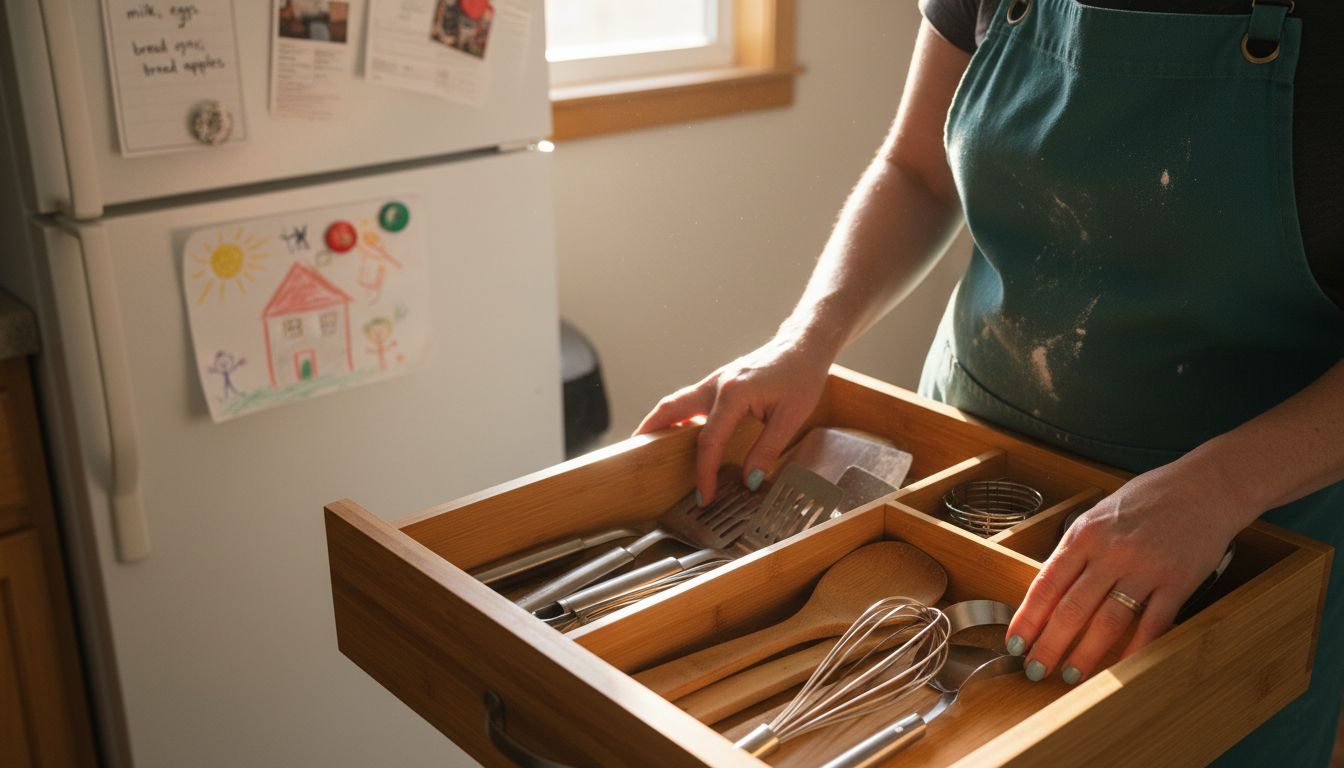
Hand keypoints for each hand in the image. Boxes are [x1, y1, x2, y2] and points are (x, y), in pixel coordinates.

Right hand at [634, 335, 833, 504]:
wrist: (803, 346)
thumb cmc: (800, 376)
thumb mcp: (790, 418)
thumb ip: (767, 450)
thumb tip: (750, 480)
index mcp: (733, 393)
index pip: (709, 440)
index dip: (704, 472)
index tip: (704, 496)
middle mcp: (715, 385)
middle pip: (671, 410)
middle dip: (650, 434)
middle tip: (634, 457)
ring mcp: (713, 381)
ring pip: (675, 403)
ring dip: (658, 424)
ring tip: (645, 447)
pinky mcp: (717, 383)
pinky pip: (688, 401)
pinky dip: (675, 417)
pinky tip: (676, 434)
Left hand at [1004, 457, 1250, 684]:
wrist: (1205, 487)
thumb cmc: (1148, 499)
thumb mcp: (1099, 515)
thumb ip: (1076, 550)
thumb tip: (1049, 590)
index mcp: (1084, 534)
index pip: (1046, 584)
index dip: (1028, 618)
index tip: (1015, 643)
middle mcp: (1111, 552)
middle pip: (1071, 608)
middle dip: (1049, 645)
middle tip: (1035, 670)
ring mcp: (1145, 569)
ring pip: (1108, 621)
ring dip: (1085, 654)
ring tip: (1070, 676)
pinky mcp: (1178, 582)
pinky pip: (1153, 624)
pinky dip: (1136, 650)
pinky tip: (1120, 669)